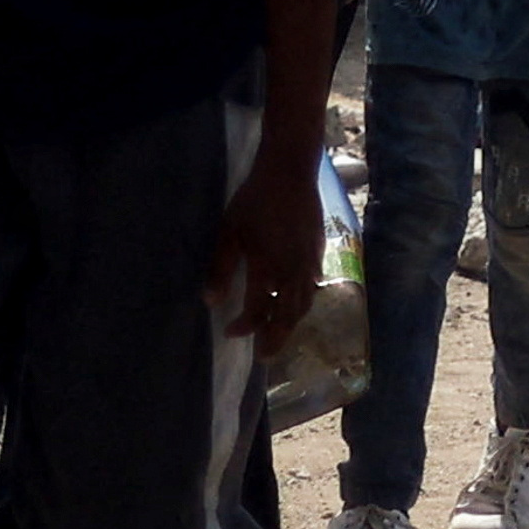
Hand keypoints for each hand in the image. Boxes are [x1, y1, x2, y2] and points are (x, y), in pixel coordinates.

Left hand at [205, 143, 321, 346]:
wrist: (290, 171)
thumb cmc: (254, 201)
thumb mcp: (228, 233)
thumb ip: (220, 268)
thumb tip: (211, 302)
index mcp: (270, 266)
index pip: (260, 309)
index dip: (246, 326)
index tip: (230, 333)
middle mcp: (294, 269)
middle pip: (289, 312)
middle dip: (277, 336)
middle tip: (266, 356)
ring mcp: (310, 259)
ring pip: (305, 300)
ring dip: (292, 320)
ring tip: (281, 332)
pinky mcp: (318, 249)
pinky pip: (313, 284)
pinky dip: (303, 299)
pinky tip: (296, 299)